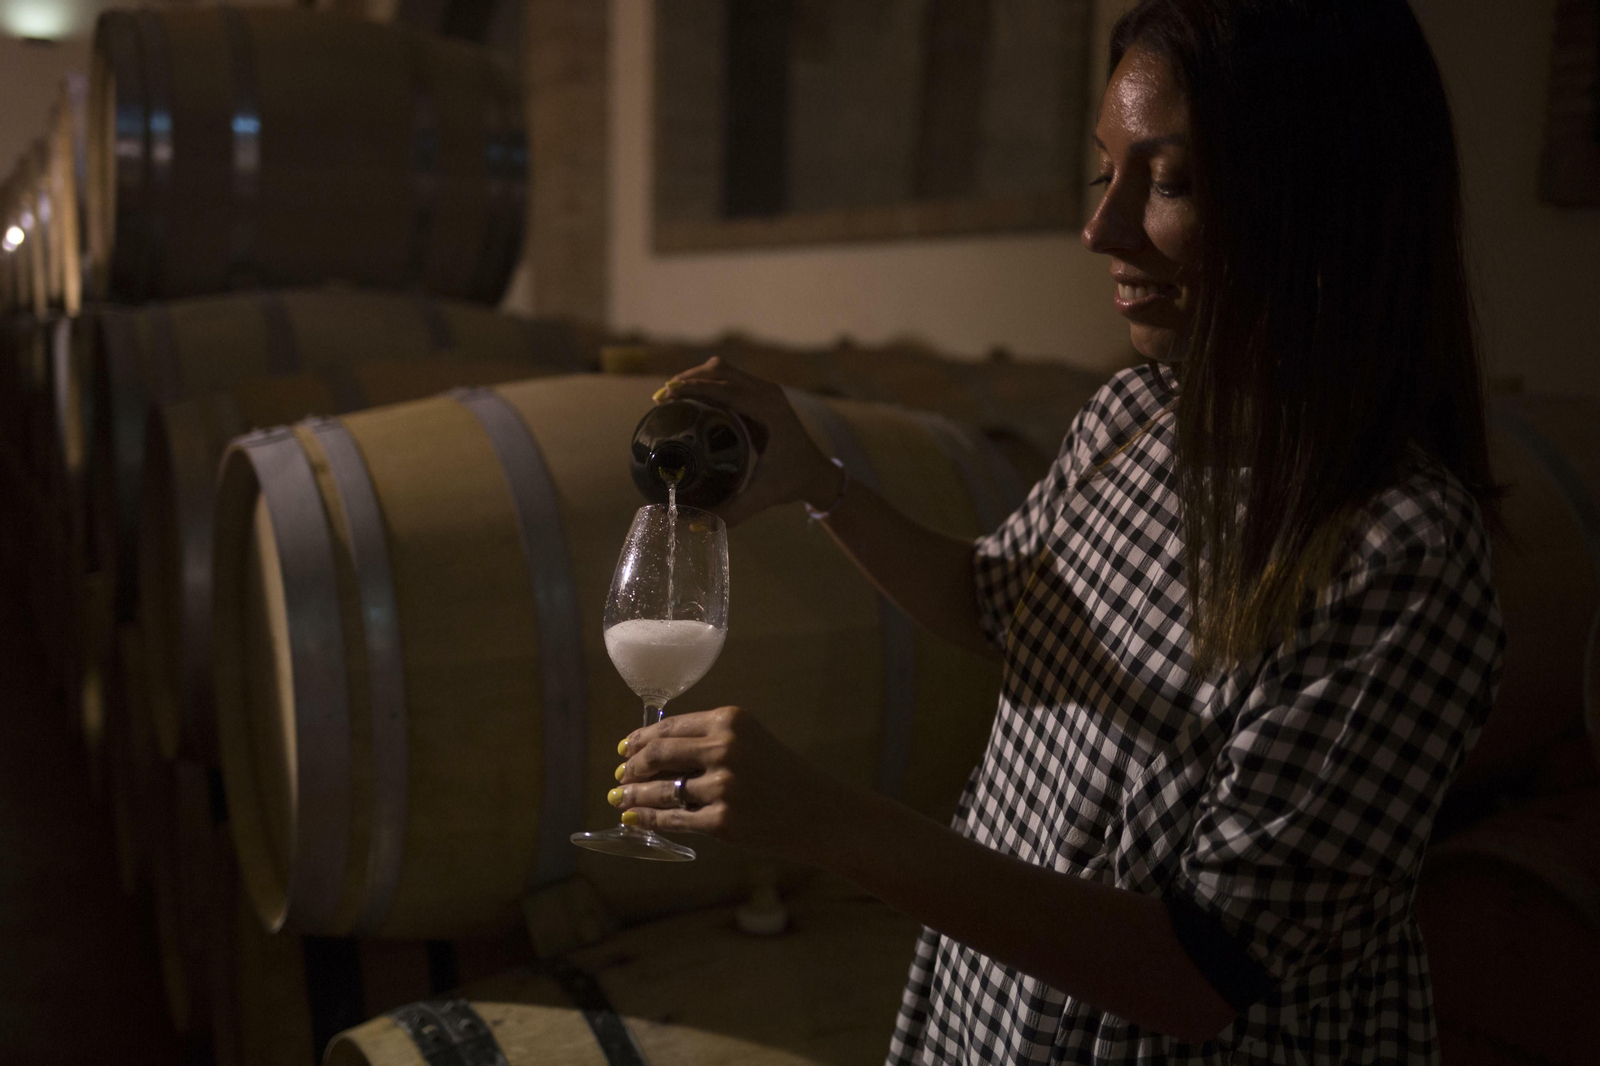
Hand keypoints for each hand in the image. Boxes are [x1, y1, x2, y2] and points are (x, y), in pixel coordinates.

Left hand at [608, 705, 849, 862]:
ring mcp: (723, 787)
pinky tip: (634, 820)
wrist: (820, 812)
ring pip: (660, 791)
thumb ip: (708, 741)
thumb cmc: (783, 775)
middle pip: (657, 755)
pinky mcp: (723, 822)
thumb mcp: (750, 741)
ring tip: (619, 800)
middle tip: (618, 776)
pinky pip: (672, 820)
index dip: (638, 740)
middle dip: (630, 767)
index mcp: (729, 720)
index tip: (623, 749)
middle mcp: (724, 748)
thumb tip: (653, 752)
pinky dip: (647, 820)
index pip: (668, 727)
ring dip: (633, 796)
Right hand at [655, 357, 843, 526]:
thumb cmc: (791, 482)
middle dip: (688, 379)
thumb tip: (695, 524)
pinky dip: (705, 383)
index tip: (667, 393)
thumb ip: (731, 512)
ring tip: (668, 395)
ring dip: (695, 377)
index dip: (695, 387)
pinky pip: (728, 380)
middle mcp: (769, 394)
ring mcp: (765, 391)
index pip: (728, 390)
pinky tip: (686, 397)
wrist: (816, 472)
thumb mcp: (762, 497)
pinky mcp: (760, 394)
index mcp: (771, 412)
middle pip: (721, 372)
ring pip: (723, 371)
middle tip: (661, 398)